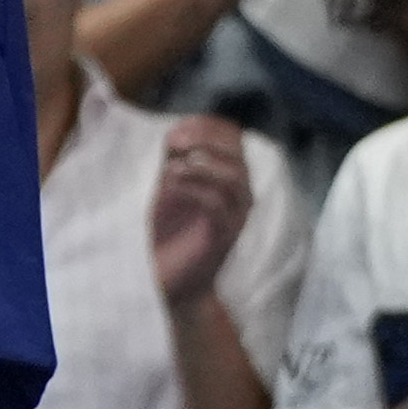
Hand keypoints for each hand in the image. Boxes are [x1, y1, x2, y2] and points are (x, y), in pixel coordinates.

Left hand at [146, 111, 251, 310]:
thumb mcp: (168, 188)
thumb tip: (175, 133)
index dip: (206, 128)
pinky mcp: (224, 236)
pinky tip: (172, 183)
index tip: (174, 132)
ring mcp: (235, 215)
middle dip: (205, 140)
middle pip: (237, 152)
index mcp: (228, 177)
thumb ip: (175, 162)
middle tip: (174, 143)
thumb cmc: (169, 233)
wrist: (170, 280)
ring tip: (173, 165)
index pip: (232, 138)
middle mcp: (239, 194)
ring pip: (235, 177)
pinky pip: (219, 205)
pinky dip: (195, 188)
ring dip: (202, 164)